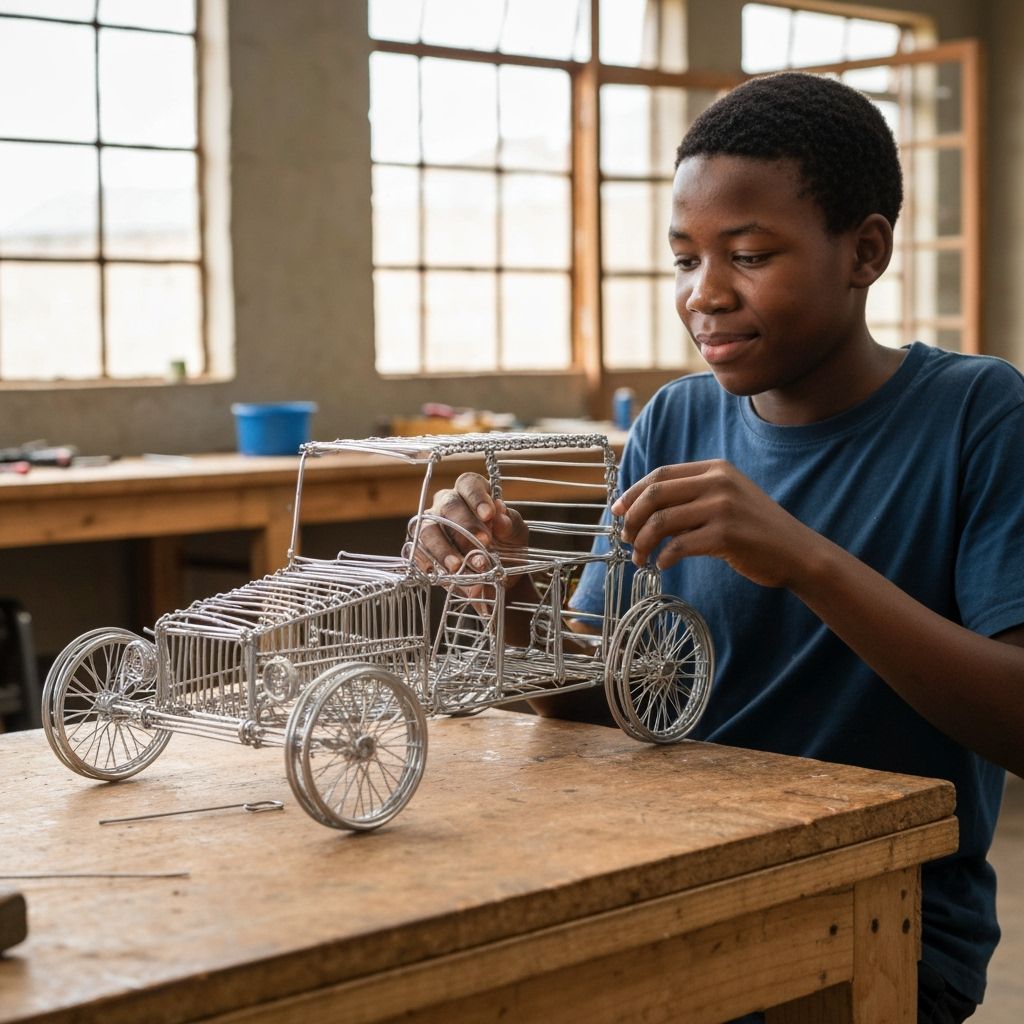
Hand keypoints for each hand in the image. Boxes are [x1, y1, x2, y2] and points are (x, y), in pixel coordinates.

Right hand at [411, 472, 528, 576]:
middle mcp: (447, 505)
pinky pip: (416, 553)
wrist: (498, 577)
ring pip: (428, 530)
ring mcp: (431, 526)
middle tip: (483, 545)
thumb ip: (510, 524)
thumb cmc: (506, 545)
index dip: (477, 497)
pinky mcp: (421, 549)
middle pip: (448, 505)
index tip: (489, 515)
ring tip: (459, 567)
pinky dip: (430, 564)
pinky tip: (444, 574)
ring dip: (445, 550)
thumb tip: (500, 517)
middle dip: (465, 526)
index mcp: (471, 493)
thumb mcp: (516, 534)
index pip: (469, 483)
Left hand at [611, 460, 818, 588]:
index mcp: (715, 469)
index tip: (617, 511)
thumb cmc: (755, 530)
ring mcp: (723, 507)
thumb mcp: (726, 500)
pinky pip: (679, 546)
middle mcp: (718, 482)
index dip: (633, 492)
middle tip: (625, 538)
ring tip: (640, 558)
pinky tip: (662, 566)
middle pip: (655, 494)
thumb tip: (641, 511)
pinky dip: (664, 557)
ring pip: (661, 521)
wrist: (797, 552)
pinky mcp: (726, 535)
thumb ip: (691, 498)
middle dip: (631, 518)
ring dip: (643, 543)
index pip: (660, 474)